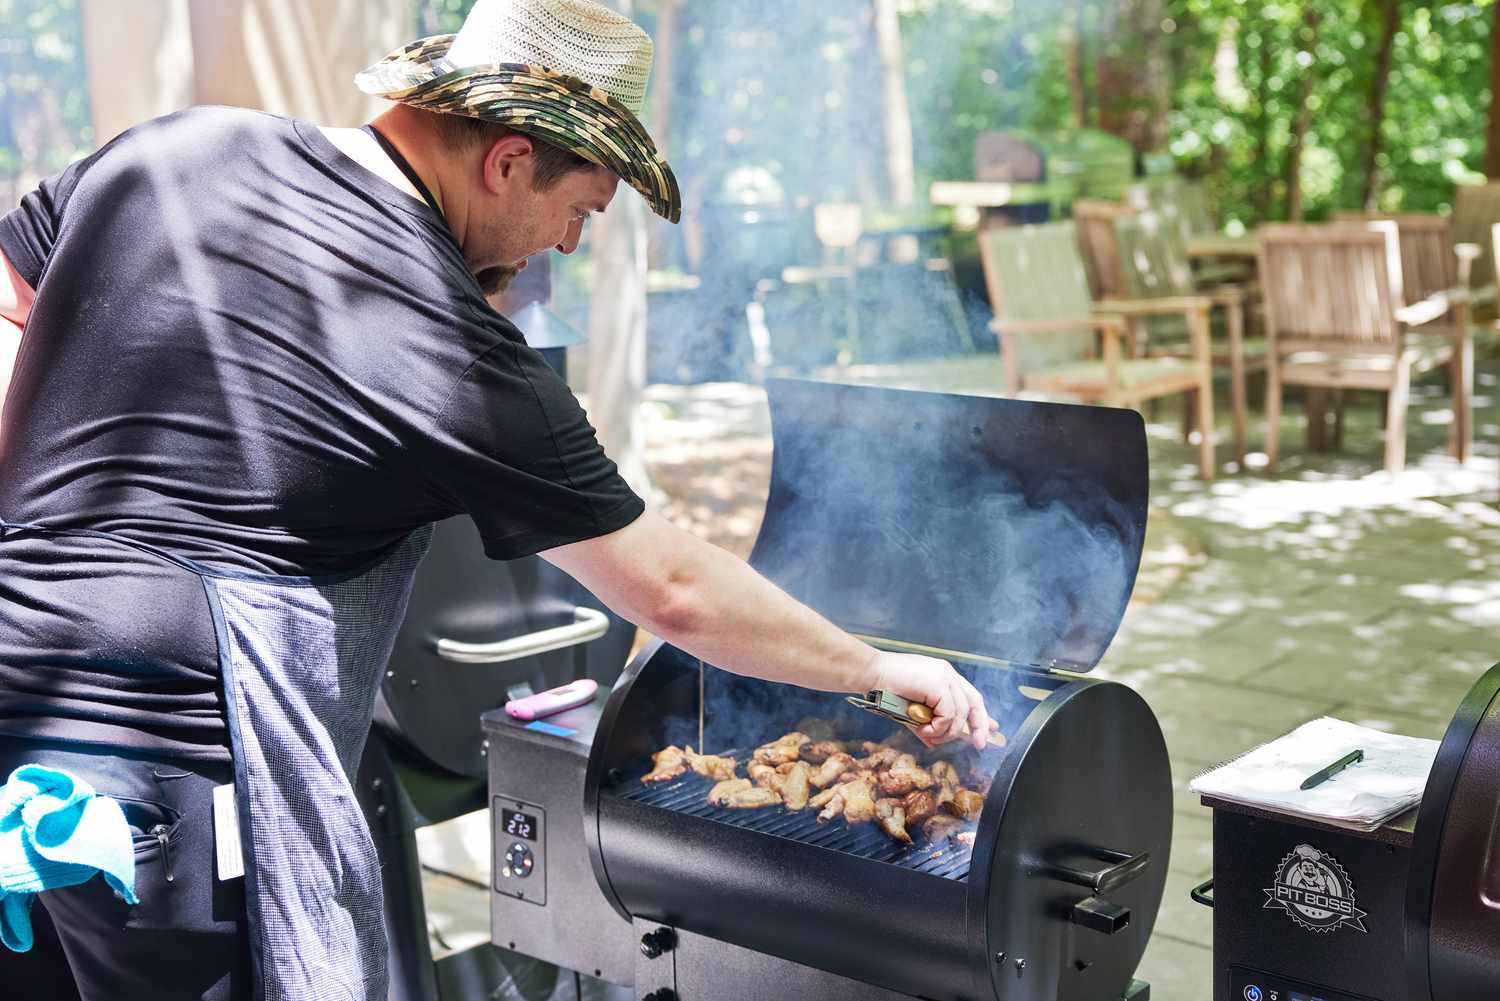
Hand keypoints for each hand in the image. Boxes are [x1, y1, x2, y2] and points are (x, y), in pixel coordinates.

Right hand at [867, 651, 995, 749]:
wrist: (871, 674)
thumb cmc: (885, 688)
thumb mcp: (910, 709)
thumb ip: (925, 723)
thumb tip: (933, 742)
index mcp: (943, 675)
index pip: (970, 696)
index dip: (981, 714)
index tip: (991, 729)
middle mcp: (948, 674)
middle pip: (974, 703)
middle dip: (979, 726)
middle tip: (979, 744)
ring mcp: (944, 677)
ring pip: (959, 713)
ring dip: (945, 731)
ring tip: (927, 734)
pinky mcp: (938, 684)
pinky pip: (948, 714)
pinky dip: (938, 727)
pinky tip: (924, 729)